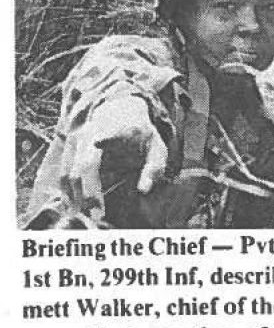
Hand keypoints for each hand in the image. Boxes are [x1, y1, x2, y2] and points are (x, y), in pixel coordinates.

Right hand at [59, 97, 167, 217]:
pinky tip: (74, 208)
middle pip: (85, 164)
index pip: (109, 135)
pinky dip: (67, 193)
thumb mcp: (156, 147)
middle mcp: (93, 132)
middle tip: (97, 216)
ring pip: (70, 171)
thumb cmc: (141, 135)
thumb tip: (143, 190)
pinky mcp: (68, 148)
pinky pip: (63, 174)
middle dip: (89, 191)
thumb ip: (154, 168)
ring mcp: (77, 139)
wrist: (120, 110)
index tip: (97, 144)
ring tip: (86, 218)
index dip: (103, 141)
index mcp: (118, 128)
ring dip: (75, 197)